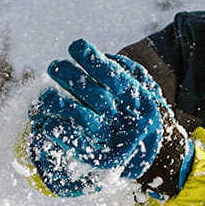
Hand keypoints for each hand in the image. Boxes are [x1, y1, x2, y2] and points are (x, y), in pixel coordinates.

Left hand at [27, 40, 171, 193]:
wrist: (159, 155)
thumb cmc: (141, 112)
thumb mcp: (146, 89)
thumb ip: (127, 72)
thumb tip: (102, 57)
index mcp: (142, 102)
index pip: (116, 79)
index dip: (95, 61)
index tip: (76, 45)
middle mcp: (130, 122)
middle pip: (98, 98)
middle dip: (73, 79)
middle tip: (54, 66)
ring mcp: (116, 142)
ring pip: (86, 121)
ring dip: (62, 106)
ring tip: (45, 95)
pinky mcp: (102, 159)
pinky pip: (81, 147)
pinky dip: (63, 135)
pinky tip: (46, 124)